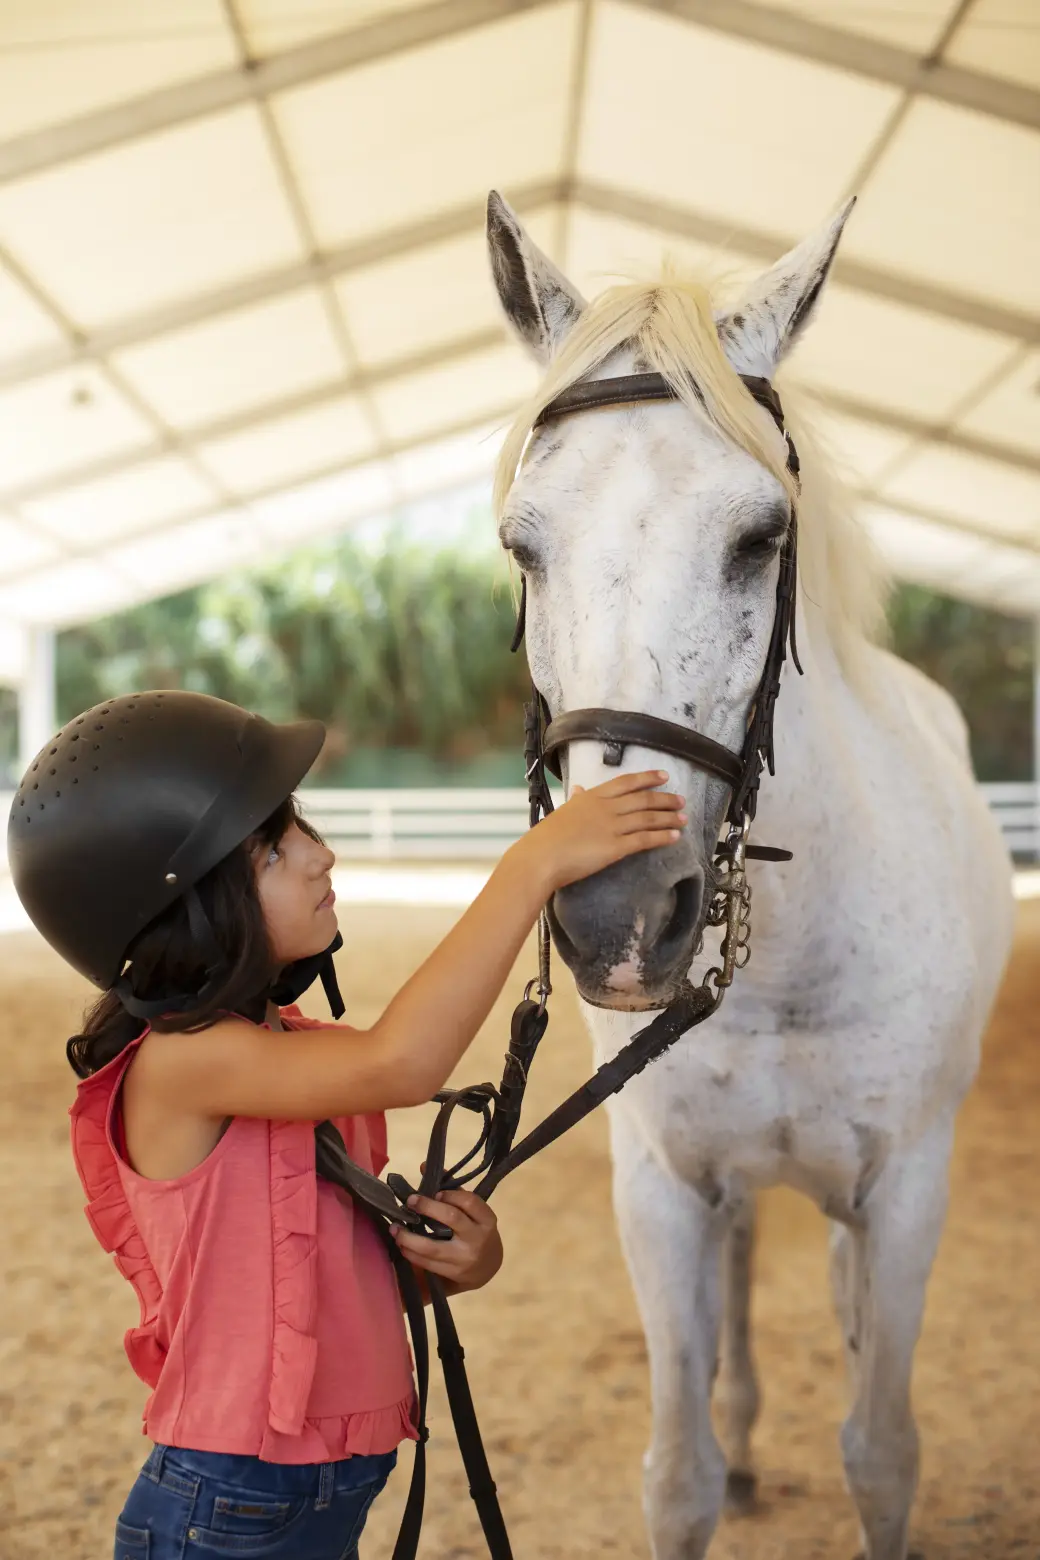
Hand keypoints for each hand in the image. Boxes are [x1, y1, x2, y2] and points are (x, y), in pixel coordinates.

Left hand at [390, 1189, 502, 1292]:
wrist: (488, 1268)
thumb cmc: (476, 1231)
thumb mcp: (473, 1212)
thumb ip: (452, 1190)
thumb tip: (422, 1166)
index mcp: (486, 1219)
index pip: (469, 1201)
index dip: (450, 1194)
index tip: (434, 1192)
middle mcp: (477, 1238)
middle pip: (451, 1218)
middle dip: (427, 1208)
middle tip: (409, 1201)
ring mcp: (464, 1258)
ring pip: (432, 1247)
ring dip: (409, 1237)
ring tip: (394, 1228)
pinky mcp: (452, 1273)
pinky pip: (427, 1263)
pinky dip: (411, 1253)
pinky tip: (401, 1244)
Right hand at [521, 770, 685, 893]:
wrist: (541, 857)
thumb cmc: (547, 837)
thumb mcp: (563, 811)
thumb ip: (577, 800)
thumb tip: (580, 789)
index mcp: (592, 796)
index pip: (626, 782)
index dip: (647, 778)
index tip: (664, 776)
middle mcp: (606, 807)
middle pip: (643, 799)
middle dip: (665, 799)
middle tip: (681, 800)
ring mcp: (612, 827)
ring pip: (648, 818)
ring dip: (669, 817)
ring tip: (684, 818)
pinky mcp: (616, 847)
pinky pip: (644, 839)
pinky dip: (662, 836)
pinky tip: (675, 836)